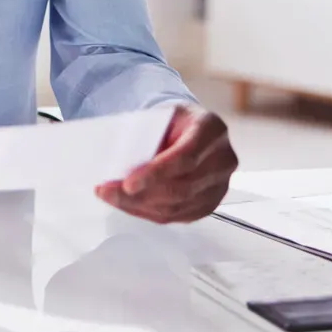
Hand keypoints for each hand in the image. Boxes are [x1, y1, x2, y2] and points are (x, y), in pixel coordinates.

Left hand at [94, 104, 237, 223]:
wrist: (191, 129)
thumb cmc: (174, 122)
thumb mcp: (160, 116)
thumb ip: (146, 135)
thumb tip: (120, 163)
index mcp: (211, 129)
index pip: (185, 157)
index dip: (155, 174)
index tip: (128, 183)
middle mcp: (222, 159)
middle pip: (180, 187)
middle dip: (140, 194)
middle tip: (109, 192)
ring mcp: (221, 184)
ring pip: (178, 206)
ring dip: (141, 206)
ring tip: (113, 198)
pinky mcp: (211, 203)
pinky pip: (179, 216)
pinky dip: (151, 213)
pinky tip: (131, 205)